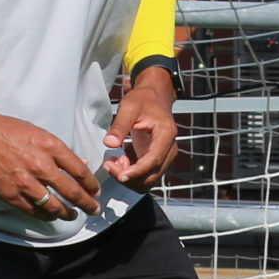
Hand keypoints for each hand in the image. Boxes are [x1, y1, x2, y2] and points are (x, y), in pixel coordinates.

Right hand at [0, 107, 100, 220]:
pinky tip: (51, 215)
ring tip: (73, 215)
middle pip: (72, 192)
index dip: (91, 185)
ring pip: (54, 207)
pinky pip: (34, 211)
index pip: (80, 171)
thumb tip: (82, 164)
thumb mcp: (41, 134)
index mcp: (51, 147)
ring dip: (67, 214)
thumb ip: (62, 152)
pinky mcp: (11, 194)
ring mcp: (25, 182)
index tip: (95, 191)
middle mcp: (41, 166)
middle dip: (87, 204)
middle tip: (93, 209)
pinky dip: (46, 215)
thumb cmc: (11, 131)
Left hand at [103, 64, 180, 189]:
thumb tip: (109, 144)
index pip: (154, 159)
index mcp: (166, 134)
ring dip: (129, 178)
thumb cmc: (143, 100)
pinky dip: (131, 175)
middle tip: (109, 164)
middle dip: (129, 176)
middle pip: (151, 175)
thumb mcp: (129, 107)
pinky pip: (145, 177)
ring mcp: (165, 157)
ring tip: (114, 161)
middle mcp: (169, 149)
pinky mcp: (157, 161)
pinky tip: (120, 161)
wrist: (154, 98)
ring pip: (148, 180)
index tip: (120, 175)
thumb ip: (119, 126)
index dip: (137, 171)